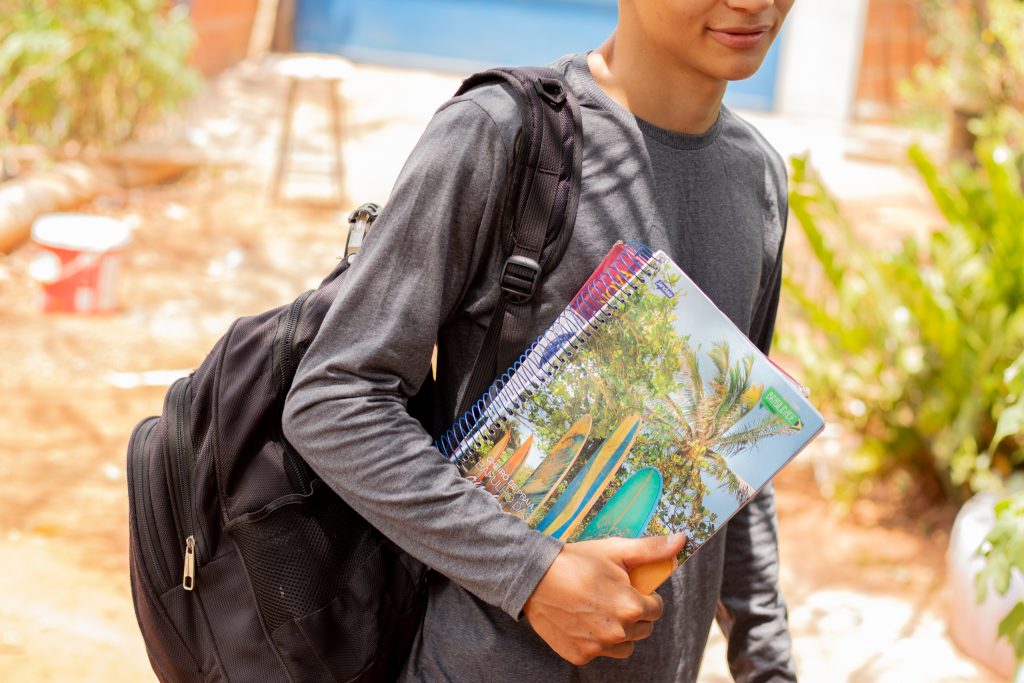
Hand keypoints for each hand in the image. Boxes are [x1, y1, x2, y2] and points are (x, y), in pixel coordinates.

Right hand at [523, 533, 685, 665]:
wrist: (533, 576)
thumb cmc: (577, 560)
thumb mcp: (616, 550)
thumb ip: (652, 549)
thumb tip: (682, 540)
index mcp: (630, 606)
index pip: (656, 609)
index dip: (646, 596)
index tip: (630, 587)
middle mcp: (616, 632)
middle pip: (643, 629)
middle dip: (634, 613)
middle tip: (613, 595)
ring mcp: (597, 646)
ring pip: (625, 645)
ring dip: (620, 631)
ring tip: (600, 609)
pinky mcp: (580, 655)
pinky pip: (600, 652)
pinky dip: (596, 640)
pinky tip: (582, 619)